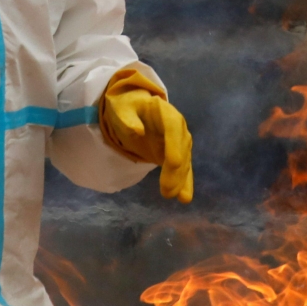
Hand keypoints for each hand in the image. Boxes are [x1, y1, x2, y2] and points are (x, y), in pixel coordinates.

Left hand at [98, 67, 193, 202]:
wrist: (135, 107)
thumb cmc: (127, 107)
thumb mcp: (121, 108)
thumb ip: (127, 118)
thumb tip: (137, 131)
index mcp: (165, 111)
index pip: (173, 127)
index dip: (174, 145)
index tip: (173, 163)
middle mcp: (178, 126)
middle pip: (181, 148)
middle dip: (176, 170)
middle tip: (167, 190)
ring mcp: (179, 140)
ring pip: (184, 161)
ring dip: (181, 180)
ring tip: (175, 196)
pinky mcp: (177, 153)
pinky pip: (183, 168)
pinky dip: (184, 182)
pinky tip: (184, 198)